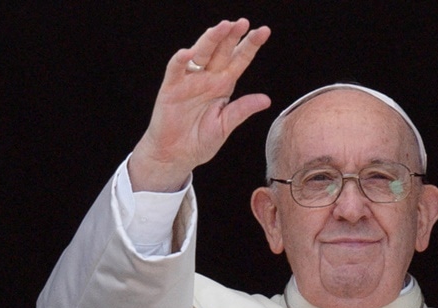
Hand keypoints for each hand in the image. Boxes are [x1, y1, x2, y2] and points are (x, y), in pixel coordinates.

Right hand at [129, 19, 271, 191]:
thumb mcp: (225, 126)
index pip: (239, 60)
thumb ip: (242, 110)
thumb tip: (266, 100)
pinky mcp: (171, 88)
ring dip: (211, 40)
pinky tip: (188, 53)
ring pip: (201, 53)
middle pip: (221, 51)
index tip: (264, 31)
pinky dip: (181, 61)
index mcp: (223, 85)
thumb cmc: (200, 141)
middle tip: (243, 22)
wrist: (176, 155)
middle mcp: (207, 78)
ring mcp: (189, 81)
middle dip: (232, 36)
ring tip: (223, 27)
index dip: (250, 45)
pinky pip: (176, 70)